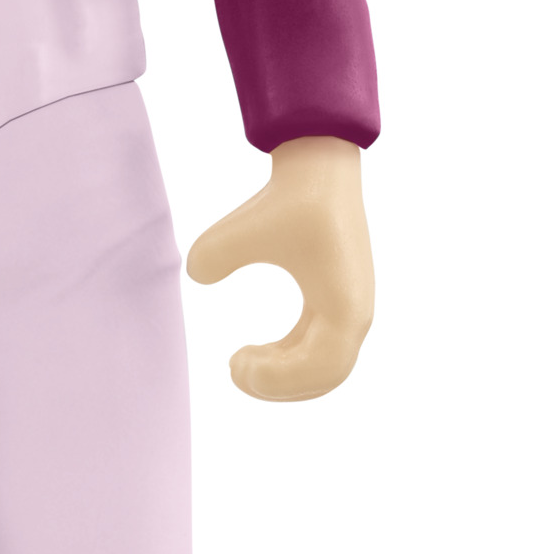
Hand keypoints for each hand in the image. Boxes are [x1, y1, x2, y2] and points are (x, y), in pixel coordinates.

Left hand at [184, 136, 373, 401]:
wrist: (320, 168)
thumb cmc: (290, 198)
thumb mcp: (245, 228)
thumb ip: (212, 256)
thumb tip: (197, 276)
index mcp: (345, 306)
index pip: (320, 369)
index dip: (278, 379)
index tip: (234, 363)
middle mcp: (356, 313)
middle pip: (327, 377)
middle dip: (280, 385)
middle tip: (233, 370)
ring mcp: (350, 307)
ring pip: (325, 366)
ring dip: (285, 374)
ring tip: (241, 362)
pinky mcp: (339, 299)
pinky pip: (320, 347)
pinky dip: (291, 358)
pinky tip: (258, 351)